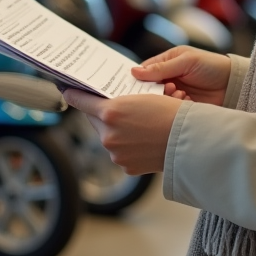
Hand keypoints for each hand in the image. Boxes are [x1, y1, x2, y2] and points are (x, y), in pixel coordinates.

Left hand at [62, 90, 184, 174]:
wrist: (189, 140)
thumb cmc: (170, 112)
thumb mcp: (143, 96)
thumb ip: (118, 101)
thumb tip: (104, 104)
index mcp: (110, 112)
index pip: (80, 100)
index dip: (72, 93)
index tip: (66, 89)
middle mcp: (108, 134)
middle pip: (95, 119)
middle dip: (103, 112)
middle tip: (115, 105)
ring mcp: (115, 153)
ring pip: (108, 136)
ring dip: (116, 130)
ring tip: (138, 123)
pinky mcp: (125, 166)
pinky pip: (120, 151)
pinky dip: (127, 145)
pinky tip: (143, 138)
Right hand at [131, 46, 231, 106]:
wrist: (234, 85)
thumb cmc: (212, 67)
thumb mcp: (186, 62)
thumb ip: (162, 68)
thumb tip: (135, 72)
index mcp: (167, 62)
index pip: (144, 70)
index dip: (137, 78)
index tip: (132, 86)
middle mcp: (168, 78)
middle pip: (148, 88)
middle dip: (153, 90)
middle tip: (166, 88)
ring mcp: (174, 93)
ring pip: (158, 100)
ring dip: (166, 98)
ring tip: (180, 93)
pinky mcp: (181, 107)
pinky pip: (169, 110)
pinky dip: (175, 106)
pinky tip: (186, 101)